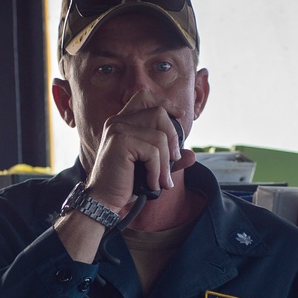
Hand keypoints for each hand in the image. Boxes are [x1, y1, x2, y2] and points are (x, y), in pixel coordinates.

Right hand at [85, 92, 185, 210]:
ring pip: (159, 136)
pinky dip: (157, 170)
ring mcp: (118, 130)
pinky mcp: (120, 142)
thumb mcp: (150, 168)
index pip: (145, 97)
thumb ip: (169, 159)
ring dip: (166, 162)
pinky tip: (151, 183)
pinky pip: (153, 152)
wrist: (104, 200)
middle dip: (172, 138)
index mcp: (122, 122)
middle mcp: (117, 121)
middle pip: (158, 113)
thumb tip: (192, 155)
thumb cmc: (124, 184)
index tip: (180, 116)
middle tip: (174, 160)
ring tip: (162, 180)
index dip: (166, 103)